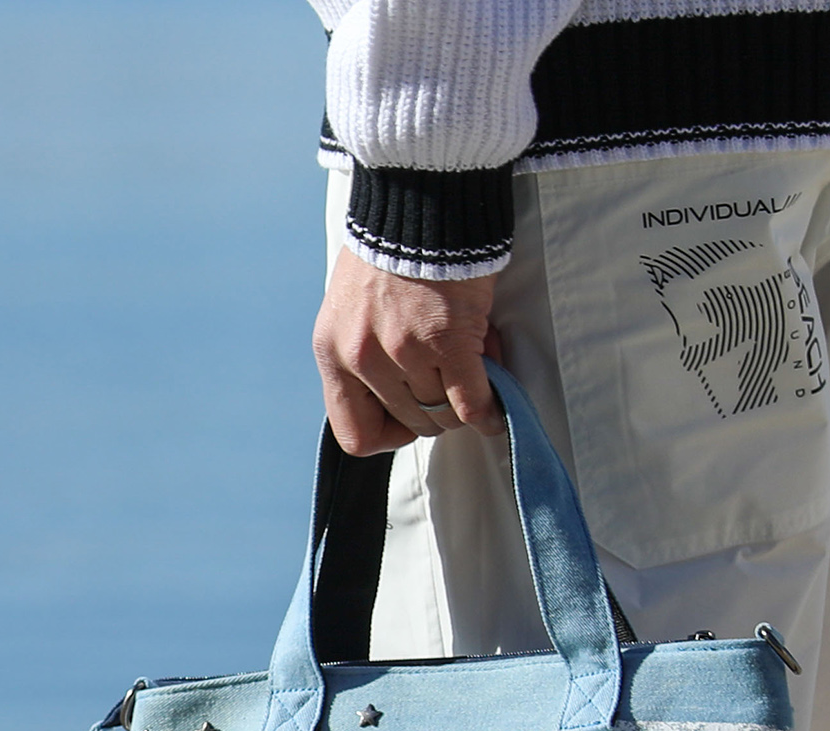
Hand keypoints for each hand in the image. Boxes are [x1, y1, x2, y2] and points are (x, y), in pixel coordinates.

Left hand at [313, 246, 504, 455]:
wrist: (419, 199)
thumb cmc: (390, 248)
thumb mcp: (353, 309)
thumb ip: (369, 355)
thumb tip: (411, 393)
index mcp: (333, 352)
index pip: (354, 433)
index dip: (387, 433)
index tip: (406, 415)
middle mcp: (362, 358)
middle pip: (409, 421)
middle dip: (436, 410)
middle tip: (452, 383)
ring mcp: (404, 353)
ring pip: (442, 414)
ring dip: (464, 400)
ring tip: (474, 368)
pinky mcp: (446, 343)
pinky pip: (470, 402)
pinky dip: (488, 409)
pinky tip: (496, 406)